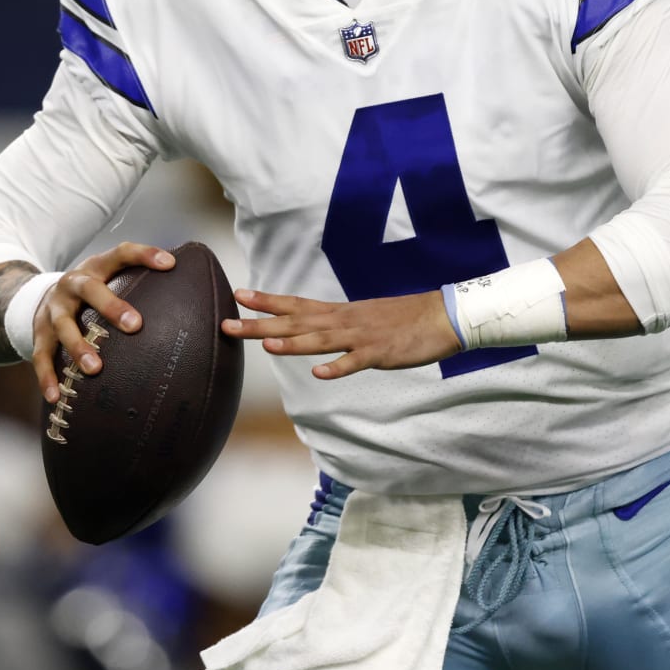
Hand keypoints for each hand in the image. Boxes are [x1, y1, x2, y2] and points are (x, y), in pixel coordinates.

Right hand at [33, 241, 175, 401]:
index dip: (145, 255)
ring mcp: (53, 308)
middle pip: (89, 289)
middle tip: (135, 326)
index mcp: (97, 267)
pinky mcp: (38, 332)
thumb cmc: (93, 292)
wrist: (39, 296)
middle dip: (111, 307)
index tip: (170, 264)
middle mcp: (73, 284)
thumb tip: (195, 295)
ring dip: (78, 346)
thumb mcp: (111, 278)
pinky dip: (48, 377)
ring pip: (63, 325)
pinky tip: (58, 396)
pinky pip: (41, 356)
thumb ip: (142, 284)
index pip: (121, 253)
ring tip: (95, 369)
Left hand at [222, 289, 461, 379]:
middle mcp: (345, 321)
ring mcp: (362, 337)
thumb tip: (313, 333)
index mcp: (340, 313)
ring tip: (265, 344)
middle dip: (260, 323)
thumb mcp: (365, 319)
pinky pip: (356, 362)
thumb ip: (338, 326)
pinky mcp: (381, 353)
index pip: (297, 304)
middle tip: (226, 322)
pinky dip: (338, 368)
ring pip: (321, 340)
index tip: (237, 295)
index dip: (266, 301)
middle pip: (297, 322)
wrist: (443, 316)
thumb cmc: (404, 320)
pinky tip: (319, 375)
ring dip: (293, 343)